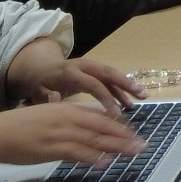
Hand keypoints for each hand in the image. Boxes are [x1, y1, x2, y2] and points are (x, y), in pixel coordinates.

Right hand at [0, 96, 144, 168]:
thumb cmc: (18, 128)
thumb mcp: (47, 117)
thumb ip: (66, 122)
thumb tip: (83, 132)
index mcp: (66, 109)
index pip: (99, 116)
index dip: (119, 126)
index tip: (133, 134)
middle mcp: (67, 118)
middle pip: (103, 126)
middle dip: (125, 136)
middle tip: (142, 145)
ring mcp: (60, 132)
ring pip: (95, 139)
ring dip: (116, 147)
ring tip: (132, 153)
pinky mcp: (51, 147)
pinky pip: (76, 152)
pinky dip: (92, 158)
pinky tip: (104, 163)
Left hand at [7, 44, 143, 113]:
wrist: (38, 68)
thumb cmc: (39, 84)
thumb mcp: (37, 92)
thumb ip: (46, 96)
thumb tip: (56, 98)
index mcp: (70, 72)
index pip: (93, 84)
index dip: (106, 99)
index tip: (117, 115)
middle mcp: (83, 66)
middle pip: (108, 73)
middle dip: (126, 84)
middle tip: (141, 95)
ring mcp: (89, 67)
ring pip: (112, 74)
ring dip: (128, 84)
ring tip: (143, 96)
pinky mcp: (92, 71)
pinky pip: (109, 79)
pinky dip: (120, 88)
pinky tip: (130, 101)